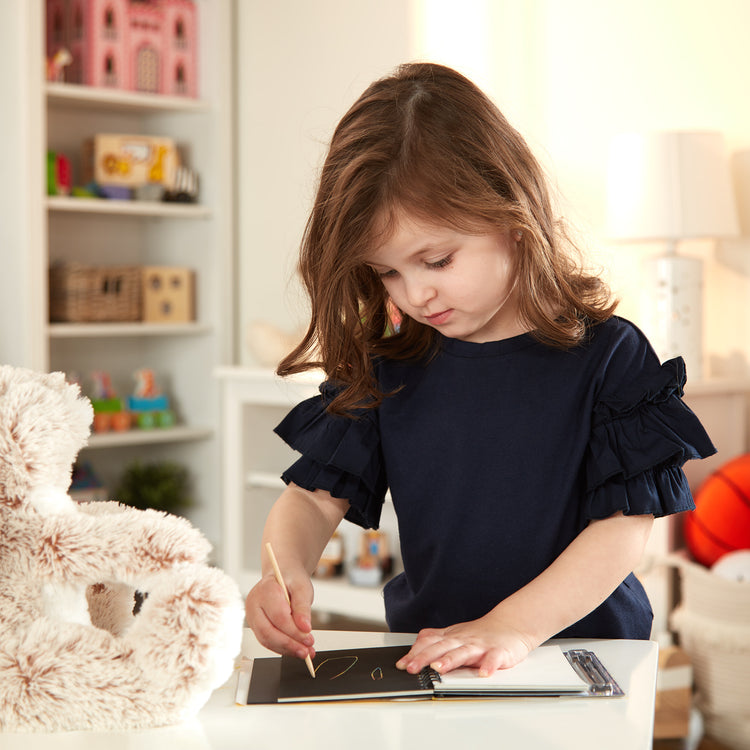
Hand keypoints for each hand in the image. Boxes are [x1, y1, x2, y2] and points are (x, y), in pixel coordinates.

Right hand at [245, 571, 315, 659]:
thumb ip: (303, 607)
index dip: (294, 629)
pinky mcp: (256, 626)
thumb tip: (304, 627)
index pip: (278, 616)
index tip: (309, 635)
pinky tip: (297, 649)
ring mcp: (252, 616)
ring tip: (305, 652)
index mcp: (265, 589)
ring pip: (266, 640)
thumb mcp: (302, 588)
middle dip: (289, 644)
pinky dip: (283, 647)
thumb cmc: (291, 579)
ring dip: (287, 649)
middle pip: (268, 631)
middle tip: (307, 650)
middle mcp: (254, 604)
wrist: (283, 576)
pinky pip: (268, 641)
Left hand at [395, 613, 534, 675]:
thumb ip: (434, 642)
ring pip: (463, 652)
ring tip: (439, 668)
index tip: (401, 665)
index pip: (429, 643)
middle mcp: (463, 640)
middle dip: (425, 658)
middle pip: (441, 647)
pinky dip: (489, 665)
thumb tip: (411, 652)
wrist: (510, 624)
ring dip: (450, 660)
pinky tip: (484, 673)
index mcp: (451, 637)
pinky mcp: (498, 652)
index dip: (415, 653)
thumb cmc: (479, 633)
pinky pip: (493, 659)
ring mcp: (480, 645)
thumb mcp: (454, 636)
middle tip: (412, 668)